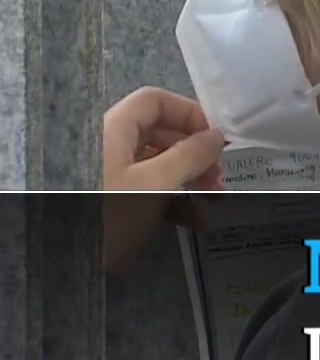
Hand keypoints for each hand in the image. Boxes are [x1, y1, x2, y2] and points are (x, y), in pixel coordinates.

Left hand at [102, 88, 225, 272]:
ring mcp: (105, 175)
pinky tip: (191, 219)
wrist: (61, 257)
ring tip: (212, 198)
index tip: (216, 140)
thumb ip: (189, 157)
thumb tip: (217, 137)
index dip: (190, 114)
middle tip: (218, 174)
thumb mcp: (154, 185)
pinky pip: (144, 189)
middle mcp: (107, 146)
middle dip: (195, 153)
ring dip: (188, 179)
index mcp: (113, 129)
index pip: (156, 101)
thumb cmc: (107, 214)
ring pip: (154, 164)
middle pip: (158, 133)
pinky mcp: (107, 200)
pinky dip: (171, 200)